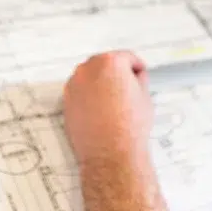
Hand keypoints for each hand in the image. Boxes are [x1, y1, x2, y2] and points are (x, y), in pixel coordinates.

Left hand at [62, 51, 153, 165]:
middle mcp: (88, 69)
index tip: (139, 75)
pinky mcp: (66, 100)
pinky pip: (81, 91)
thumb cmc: (128, 127)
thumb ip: (138, 79)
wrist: (111, 153)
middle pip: (106, 63)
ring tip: (115, 104)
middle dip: (117, 74)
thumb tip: (135, 77)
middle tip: (128, 91)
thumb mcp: (145, 96)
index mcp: (110, 62)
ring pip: (91, 77)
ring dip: (102, 84)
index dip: (137, 68)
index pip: (127, 57)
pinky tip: (102, 111)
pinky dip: (90, 96)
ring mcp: (74, 84)